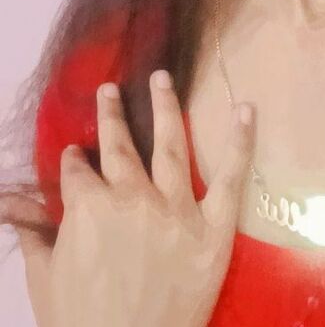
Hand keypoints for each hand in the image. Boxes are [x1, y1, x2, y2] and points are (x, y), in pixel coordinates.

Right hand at [6, 71, 254, 326]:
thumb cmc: (82, 322)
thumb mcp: (46, 277)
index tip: (77, 154)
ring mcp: (175, 210)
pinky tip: (246, 109)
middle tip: (110, 89)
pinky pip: (231, 177)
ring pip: (171, 145)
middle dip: (112, 115)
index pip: (79, 171)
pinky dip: (241, 141)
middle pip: (120, 146)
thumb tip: (8, 204)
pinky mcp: (213, 228)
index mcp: (89, 207)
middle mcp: (132, 198)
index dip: (75, 162)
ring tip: (162, 78)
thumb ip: (33, 232)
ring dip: (165, 106)